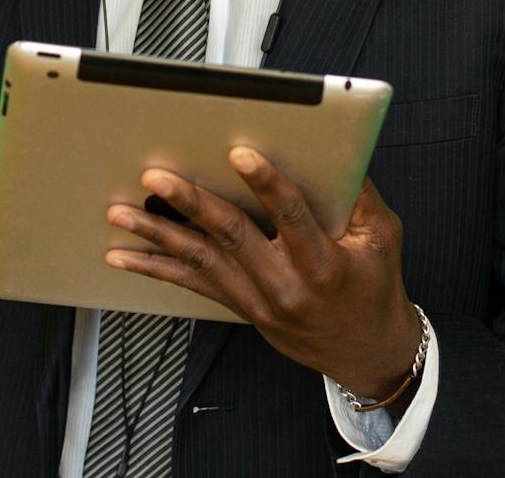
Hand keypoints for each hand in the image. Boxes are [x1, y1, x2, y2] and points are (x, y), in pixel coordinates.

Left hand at [104, 146, 423, 398]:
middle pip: (231, 237)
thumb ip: (359, 196)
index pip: (290, 216)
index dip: (265, 183)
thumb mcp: (383, 238)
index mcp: (324, 264)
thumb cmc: (375, 289)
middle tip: (156, 177)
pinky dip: (155, 268)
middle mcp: (285, 286)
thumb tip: (335, 151)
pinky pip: (194, 285)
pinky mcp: (243, 308)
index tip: (239, 154)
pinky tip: (123, 256)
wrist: (367, 352)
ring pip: (201, 261)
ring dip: (157, 235)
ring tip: (121, 213)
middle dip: (190, 202)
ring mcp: (259, 302)